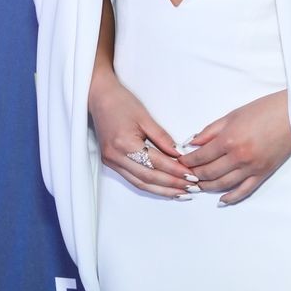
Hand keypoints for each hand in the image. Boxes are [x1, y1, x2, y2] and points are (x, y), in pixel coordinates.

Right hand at [90, 73, 196, 197]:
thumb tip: (179, 154)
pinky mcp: (110, 163)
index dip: (175, 171)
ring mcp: (111, 161)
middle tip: (191, 187)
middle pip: (149, 178)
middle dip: (172, 185)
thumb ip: (162, 138)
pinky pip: (132, 179)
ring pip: (140, 183)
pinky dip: (150, 186)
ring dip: (162, 190)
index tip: (191, 175)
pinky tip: (163, 188)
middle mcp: (116, 156)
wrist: (98, 97)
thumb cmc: (121, 102)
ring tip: (181, 193)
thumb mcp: (145, 116)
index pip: (156, 163)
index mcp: (125, 143)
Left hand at [181, 91, 290, 204]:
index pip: (201, 156)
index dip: (187, 161)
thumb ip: (210, 131)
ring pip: (223, 184)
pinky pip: (244, 190)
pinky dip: (231, 197)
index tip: (180, 161)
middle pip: (209, 173)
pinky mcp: (263, 173)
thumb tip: (192, 143)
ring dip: (207, 187)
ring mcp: (252, 168)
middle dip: (194, 175)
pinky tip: (221, 200)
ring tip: (198, 185)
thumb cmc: (263, 110)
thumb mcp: (232, 115)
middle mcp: (239, 157)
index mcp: (229, 140)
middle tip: (186, 174)